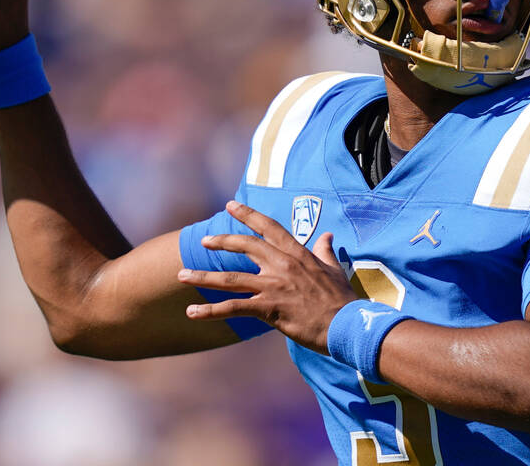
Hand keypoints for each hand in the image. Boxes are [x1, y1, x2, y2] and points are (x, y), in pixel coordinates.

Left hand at [177, 200, 357, 353]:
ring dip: (203, 276)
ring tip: (181, 275)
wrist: (348, 325)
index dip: (248, 215)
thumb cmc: (342, 299)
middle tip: (204, 240)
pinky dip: (210, 310)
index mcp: (297, 254)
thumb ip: (325, 251)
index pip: (268, 227)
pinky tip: (192, 312)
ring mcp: (273, 286)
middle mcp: (282, 265)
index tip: (230, 205)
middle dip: (221, 241)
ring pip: (230, 278)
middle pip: (245, 246)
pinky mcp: (268, 309)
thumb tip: (327, 236)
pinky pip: (233, 308)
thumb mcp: (334, 269)